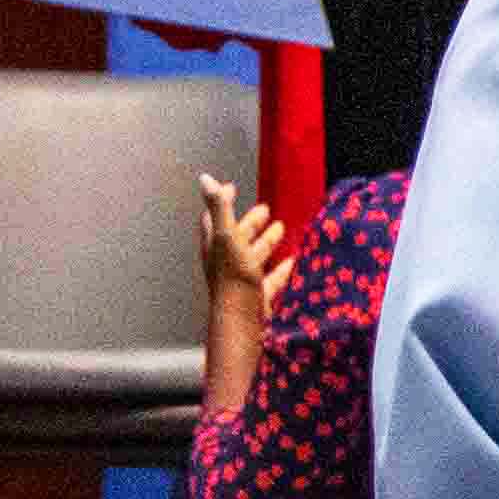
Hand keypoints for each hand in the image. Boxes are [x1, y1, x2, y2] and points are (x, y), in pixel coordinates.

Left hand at [189, 173, 291, 315]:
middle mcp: (226, 261)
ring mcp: (242, 279)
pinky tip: (293, 261)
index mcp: (216, 245)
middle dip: (250, 221)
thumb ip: (219, 207)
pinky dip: (281, 267)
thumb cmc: (232, 277)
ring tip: (281, 229)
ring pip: (254, 256)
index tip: (231, 186)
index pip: (215, 218)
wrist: (242, 320)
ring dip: (267, 241)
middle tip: (265, 208)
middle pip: (237, 236)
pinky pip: (271, 278)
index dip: (221, 201)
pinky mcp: (258, 295)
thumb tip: (205, 178)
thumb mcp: (227, 236)